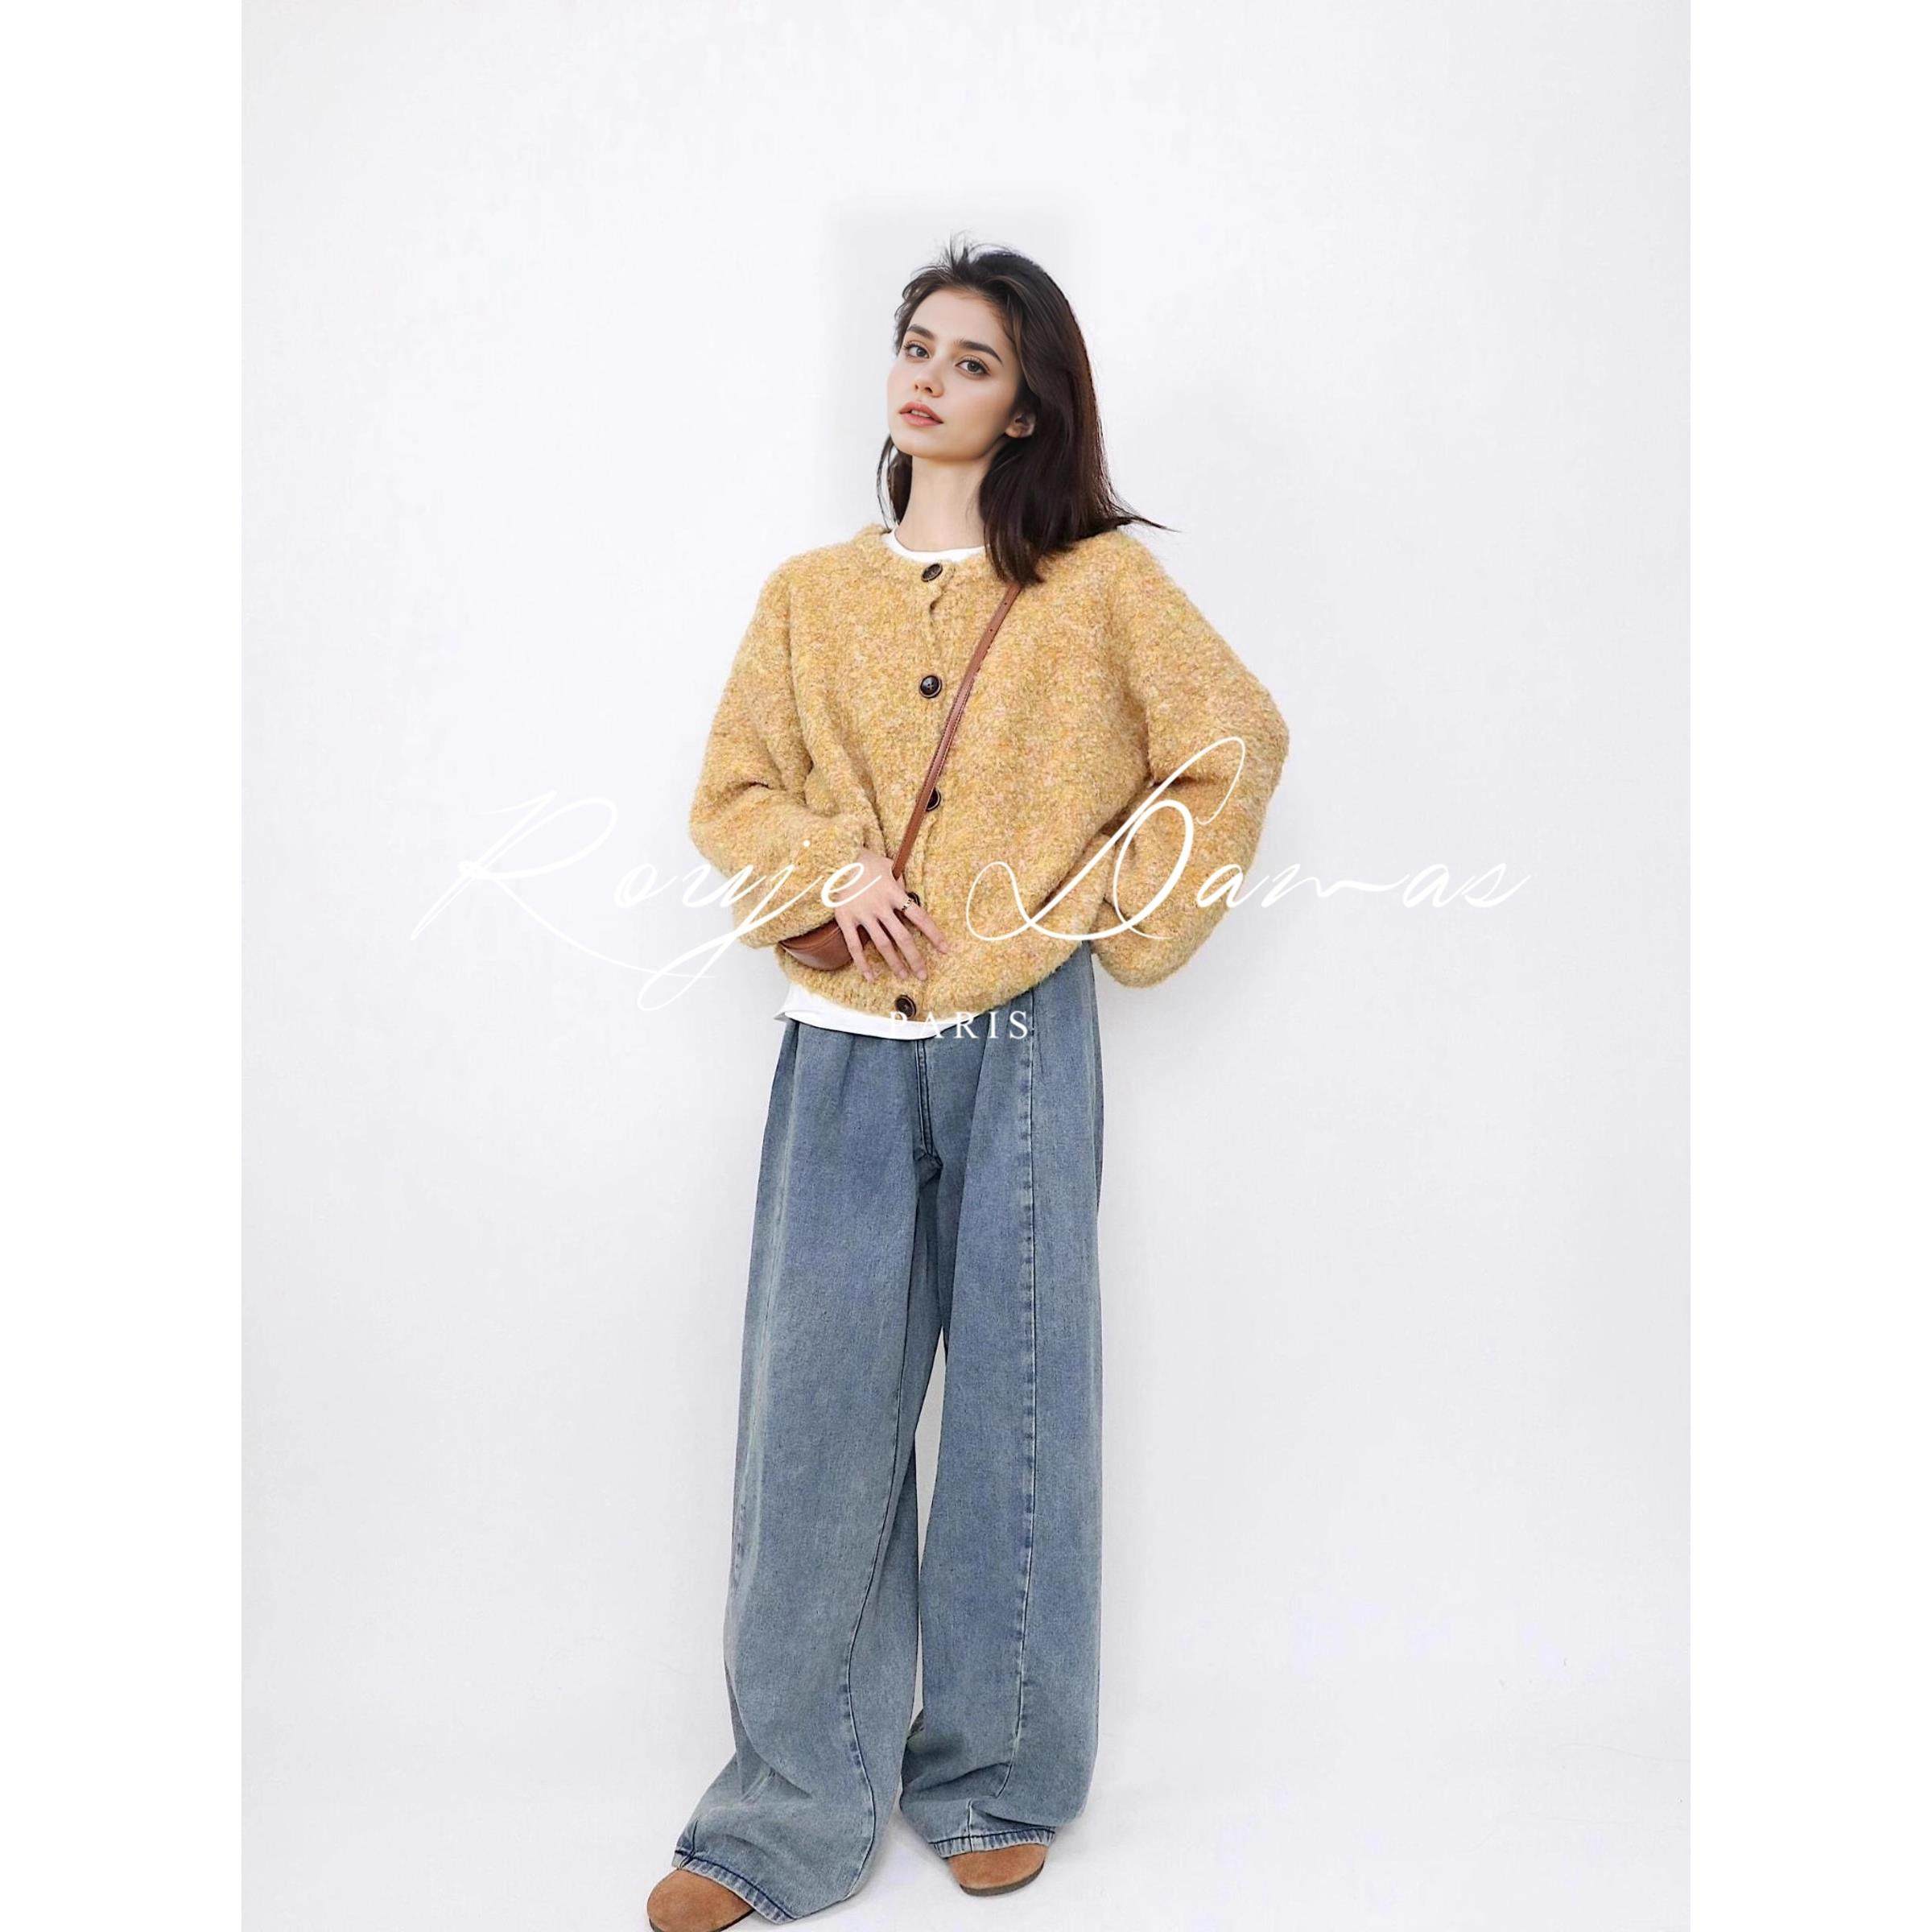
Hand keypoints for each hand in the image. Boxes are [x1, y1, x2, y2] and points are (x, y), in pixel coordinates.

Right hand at [830, 849, 953, 982]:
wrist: (835, 859)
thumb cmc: (865, 861)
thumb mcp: (888, 865)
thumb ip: (900, 882)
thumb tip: (908, 896)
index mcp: (894, 893)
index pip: (920, 917)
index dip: (934, 935)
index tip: (944, 950)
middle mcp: (881, 906)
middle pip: (903, 937)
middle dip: (915, 958)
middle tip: (923, 975)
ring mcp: (863, 914)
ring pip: (883, 945)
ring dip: (894, 963)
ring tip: (903, 976)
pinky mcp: (846, 920)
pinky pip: (855, 946)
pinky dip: (863, 963)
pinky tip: (871, 976)